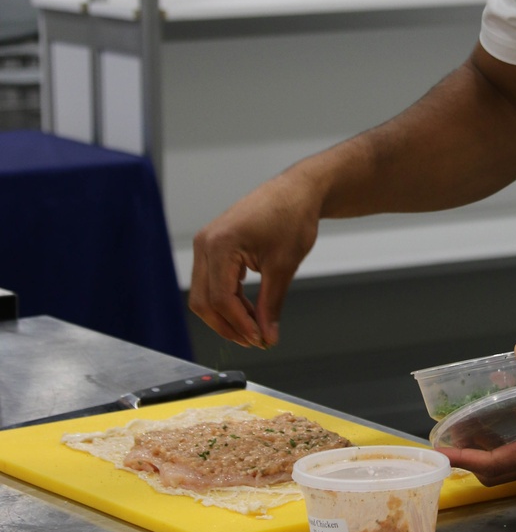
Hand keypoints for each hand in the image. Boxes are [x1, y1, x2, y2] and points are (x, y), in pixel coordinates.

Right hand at [189, 167, 324, 347]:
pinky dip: (228, 299)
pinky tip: (249, 310)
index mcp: (220, 245)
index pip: (220, 298)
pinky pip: (212, 281)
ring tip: (255, 328)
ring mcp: (207, 243)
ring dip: (227, 315)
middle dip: (227, 325)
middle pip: (203, 300)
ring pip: (204, 293)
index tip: (260, 340)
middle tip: (255, 340)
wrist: (296, 191)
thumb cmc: (292, 217)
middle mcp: (206, 243)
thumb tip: (267, 337)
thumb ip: (271, 304)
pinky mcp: (214, 245)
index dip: (239, 324)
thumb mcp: (283, 266)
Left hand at [443, 340, 515, 485]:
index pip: (496, 465)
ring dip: (487, 443)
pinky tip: (505, 400)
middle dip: (470, 458)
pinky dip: (510, 426)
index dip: (466, 461)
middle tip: (447, 437)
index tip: (441, 454)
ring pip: (512, 454)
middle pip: (499, 468)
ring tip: (465, 421)